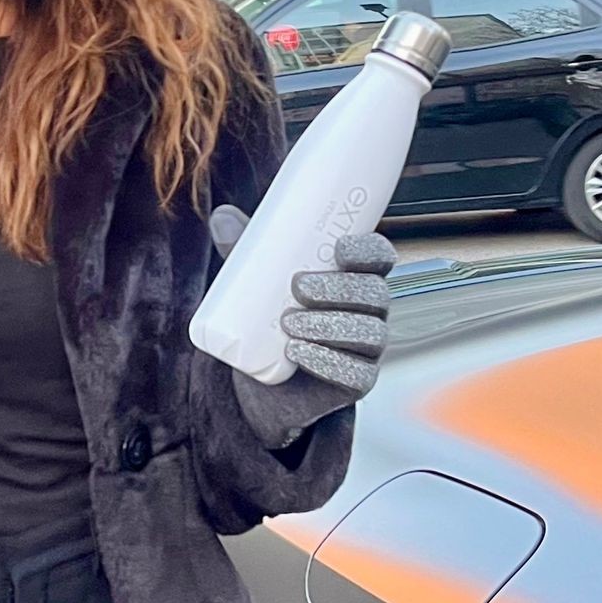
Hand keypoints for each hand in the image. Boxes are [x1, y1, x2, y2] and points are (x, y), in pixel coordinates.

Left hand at [209, 205, 395, 450]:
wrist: (265, 385)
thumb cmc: (269, 322)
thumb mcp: (257, 283)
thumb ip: (245, 251)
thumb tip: (222, 217)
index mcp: (355, 278)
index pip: (379, 257)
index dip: (368, 250)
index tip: (338, 248)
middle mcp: (370, 312)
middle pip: (375, 293)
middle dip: (339, 288)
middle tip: (297, 287)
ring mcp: (367, 349)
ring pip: (369, 333)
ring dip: (328, 326)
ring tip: (287, 324)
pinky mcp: (358, 382)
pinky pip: (357, 374)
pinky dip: (326, 362)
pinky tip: (296, 352)